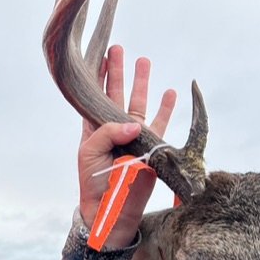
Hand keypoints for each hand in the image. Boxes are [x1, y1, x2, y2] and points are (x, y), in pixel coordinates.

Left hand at [78, 45, 176, 247]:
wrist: (112, 211)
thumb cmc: (94, 183)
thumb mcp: (90, 154)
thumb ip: (107, 133)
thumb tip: (135, 123)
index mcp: (94, 130)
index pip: (95, 98)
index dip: (97, 78)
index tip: (98, 56)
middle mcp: (115, 131)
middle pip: (117, 94)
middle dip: (118, 71)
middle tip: (119, 48)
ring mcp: (134, 138)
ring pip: (139, 104)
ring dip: (142, 83)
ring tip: (144, 60)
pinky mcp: (152, 148)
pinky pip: (161, 124)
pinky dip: (166, 108)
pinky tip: (169, 92)